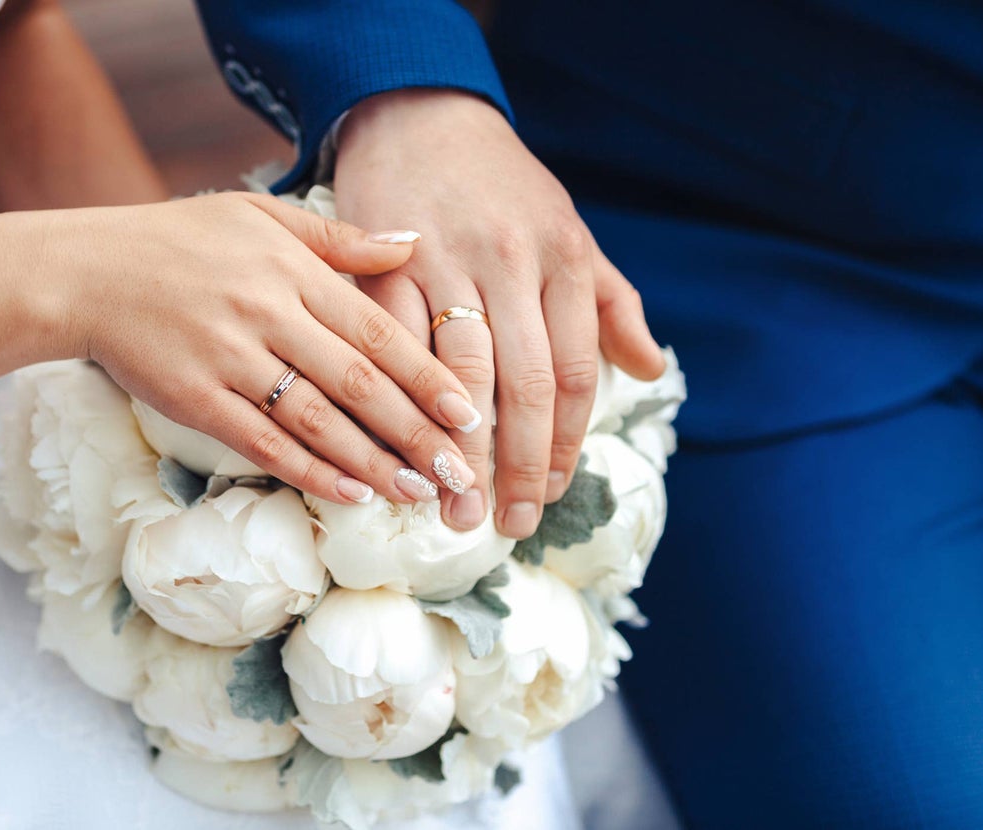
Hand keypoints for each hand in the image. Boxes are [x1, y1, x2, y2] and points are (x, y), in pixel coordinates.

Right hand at [46, 192, 482, 504]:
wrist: (85, 272)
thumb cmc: (178, 240)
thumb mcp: (260, 217)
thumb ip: (339, 239)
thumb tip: (412, 244)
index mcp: (291, 270)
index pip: (375, 331)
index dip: (426, 376)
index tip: (467, 413)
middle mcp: (267, 314)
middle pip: (358, 383)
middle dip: (415, 432)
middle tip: (458, 471)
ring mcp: (229, 359)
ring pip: (317, 421)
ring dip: (373, 461)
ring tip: (417, 491)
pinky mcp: (195, 399)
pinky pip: (263, 442)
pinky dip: (310, 471)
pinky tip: (350, 494)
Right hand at [334, 90, 664, 537]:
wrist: (421, 117)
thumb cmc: (502, 186)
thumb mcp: (569, 232)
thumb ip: (612, 304)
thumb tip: (651, 369)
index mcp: (565, 258)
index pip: (573, 371)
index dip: (567, 443)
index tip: (555, 493)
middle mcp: (512, 261)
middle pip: (524, 384)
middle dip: (521, 464)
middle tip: (511, 523)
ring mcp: (447, 263)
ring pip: (461, 374)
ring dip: (459, 449)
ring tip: (456, 505)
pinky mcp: (387, 265)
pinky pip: (398, 347)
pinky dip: (403, 402)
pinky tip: (404, 446)